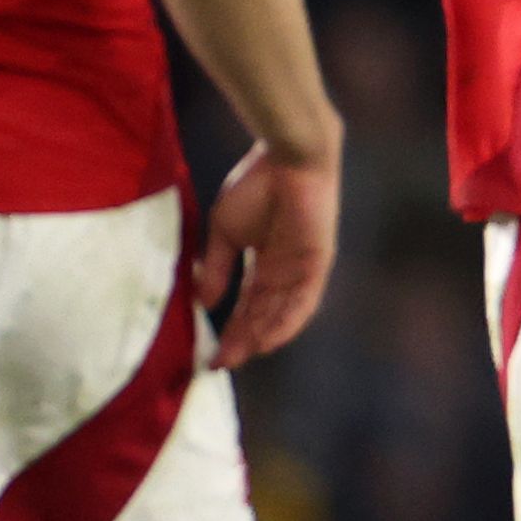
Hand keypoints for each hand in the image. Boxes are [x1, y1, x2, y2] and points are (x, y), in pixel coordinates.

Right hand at [198, 140, 338, 368]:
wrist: (288, 157)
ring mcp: (302, 269)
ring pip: (281, 314)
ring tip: (237, 357)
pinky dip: (285, 322)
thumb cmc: (255, 185)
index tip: (209, 353)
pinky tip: (266, 340)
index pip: (247, 305)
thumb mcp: (225, 232)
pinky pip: (303, 301)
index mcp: (263, 262)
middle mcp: (284, 271)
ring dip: (260, 336)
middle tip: (218, 363)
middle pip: (262, 315)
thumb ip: (216, 268)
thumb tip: (203, 304)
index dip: (229, 330)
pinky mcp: (317, 263)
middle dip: (241, 340)